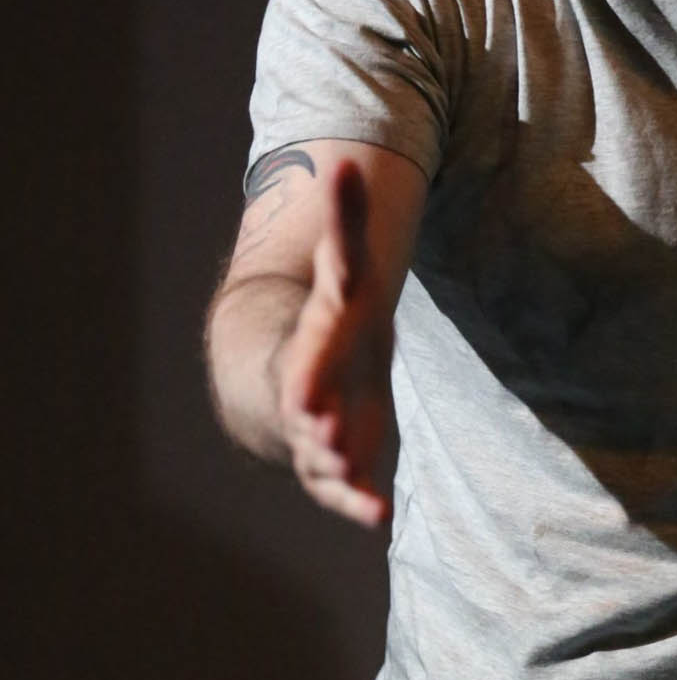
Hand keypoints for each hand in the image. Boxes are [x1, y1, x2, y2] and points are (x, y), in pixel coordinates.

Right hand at [275, 161, 394, 526]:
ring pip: (320, 455)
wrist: (294, 381)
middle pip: (306, 412)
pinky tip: (379, 517)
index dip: (309, 370)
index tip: (308, 387)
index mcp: (310, 347)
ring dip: (334, 466)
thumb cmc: (326, 323)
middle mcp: (305, 394)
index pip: (308, 356)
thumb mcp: (340, 273)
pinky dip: (358, 503)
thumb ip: (346, 224)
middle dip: (313, 422)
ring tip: (352, 477)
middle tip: (321, 429)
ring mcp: (314, 433)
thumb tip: (347, 161)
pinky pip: (342, 489)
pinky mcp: (334, 463)